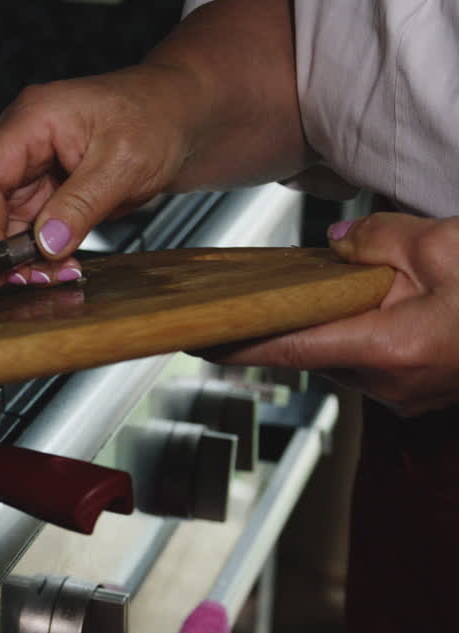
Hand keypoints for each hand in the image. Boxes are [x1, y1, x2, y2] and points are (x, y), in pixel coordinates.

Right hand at [0, 0, 307, 286]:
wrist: (180, 116)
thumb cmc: (156, 117)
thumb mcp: (125, 162)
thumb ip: (81, 204)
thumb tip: (46, 244)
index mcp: (30, 121)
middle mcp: (17, 142)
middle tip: (13, 279)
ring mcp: (25, 168)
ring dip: (10, 255)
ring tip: (48, 276)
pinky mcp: (38, 191)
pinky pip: (17, 228)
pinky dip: (30, 254)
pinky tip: (57, 266)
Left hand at [201, 212, 458, 416]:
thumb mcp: (444, 245)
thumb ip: (378, 238)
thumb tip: (336, 244)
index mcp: (392, 350)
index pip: (290, 350)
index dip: (239, 345)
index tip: (199, 341)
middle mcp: (394, 383)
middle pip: (315, 350)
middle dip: (302, 316)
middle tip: (289, 281)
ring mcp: (408, 394)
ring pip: (345, 356)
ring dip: (340, 324)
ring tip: (361, 285)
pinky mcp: (420, 392)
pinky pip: (373, 363)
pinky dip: (366, 335)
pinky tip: (388, 304)